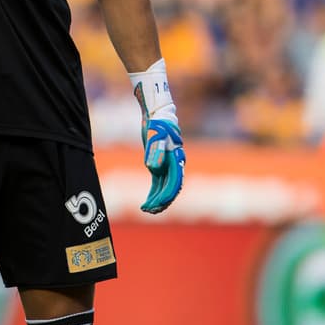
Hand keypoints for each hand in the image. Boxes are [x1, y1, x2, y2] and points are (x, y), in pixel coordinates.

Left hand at [130, 60, 184, 213]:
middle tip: (149, 211)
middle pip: (171, 189)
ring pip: (165, 188)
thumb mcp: (155, 136)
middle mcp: (175, 164)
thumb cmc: (158, 124)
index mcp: (177, 159)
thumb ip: (155, 152)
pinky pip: (159, 182)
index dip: (165, 196)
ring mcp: (168, 164)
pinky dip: (154, 192)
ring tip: (146, 209)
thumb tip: (153, 169)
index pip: (174, 183)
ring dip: (157, 200)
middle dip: (162, 202)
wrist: (158, 114)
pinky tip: (147, 200)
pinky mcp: (160, 163)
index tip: (155, 204)